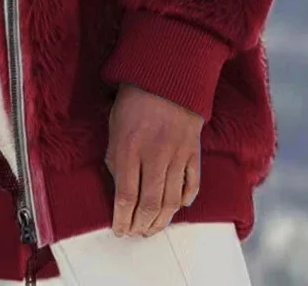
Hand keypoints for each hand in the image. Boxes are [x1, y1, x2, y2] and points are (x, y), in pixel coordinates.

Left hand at [105, 83, 202, 237]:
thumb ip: (115, 157)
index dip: (121, 218)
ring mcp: (177, 154)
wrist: (167, 75)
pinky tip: (177, 208)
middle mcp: (154, 155)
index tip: (118, 229)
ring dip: (161, 221)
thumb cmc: (134, 98)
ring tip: (152, 229)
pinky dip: (186, 200)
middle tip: (135, 233)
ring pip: (172, 201)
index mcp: (129, 147)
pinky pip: (192, 184)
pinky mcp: (194, 151)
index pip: (125, 196)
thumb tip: (118, 186)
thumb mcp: (114, 124)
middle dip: (141, 226)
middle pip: (149, 204)